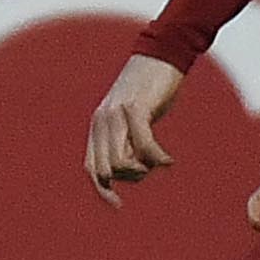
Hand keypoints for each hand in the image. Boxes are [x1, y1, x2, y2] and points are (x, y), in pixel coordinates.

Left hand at [85, 55, 182, 207]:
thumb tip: (131, 168)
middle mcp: (102, 121)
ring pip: (123, 162)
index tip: (118, 205)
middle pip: (107, 170)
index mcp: (98, 125)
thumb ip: (125, 139)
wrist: (161, 55)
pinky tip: (168, 161)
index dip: (103, 190)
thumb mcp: (132, 117)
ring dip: (144, 169)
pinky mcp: (136, 109)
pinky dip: (157, 159)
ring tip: (158, 160)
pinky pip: (144, 146)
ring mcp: (117, 115)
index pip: (92, 168)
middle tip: (149, 168)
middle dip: (130, 178)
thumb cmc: (150, 88)